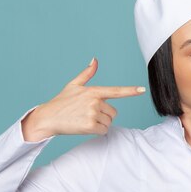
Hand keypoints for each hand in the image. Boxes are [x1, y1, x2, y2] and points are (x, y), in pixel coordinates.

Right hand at [21, 58, 145, 141]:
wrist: (48, 118)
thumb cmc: (61, 102)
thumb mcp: (73, 85)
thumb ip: (87, 74)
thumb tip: (94, 59)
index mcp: (93, 91)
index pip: (116, 91)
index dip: (131, 90)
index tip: (142, 89)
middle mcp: (95, 101)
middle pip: (113, 112)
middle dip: (104, 115)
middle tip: (87, 114)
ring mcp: (92, 114)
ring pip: (109, 122)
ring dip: (100, 123)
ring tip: (84, 119)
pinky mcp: (90, 126)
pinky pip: (103, 130)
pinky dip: (97, 131)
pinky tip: (84, 126)